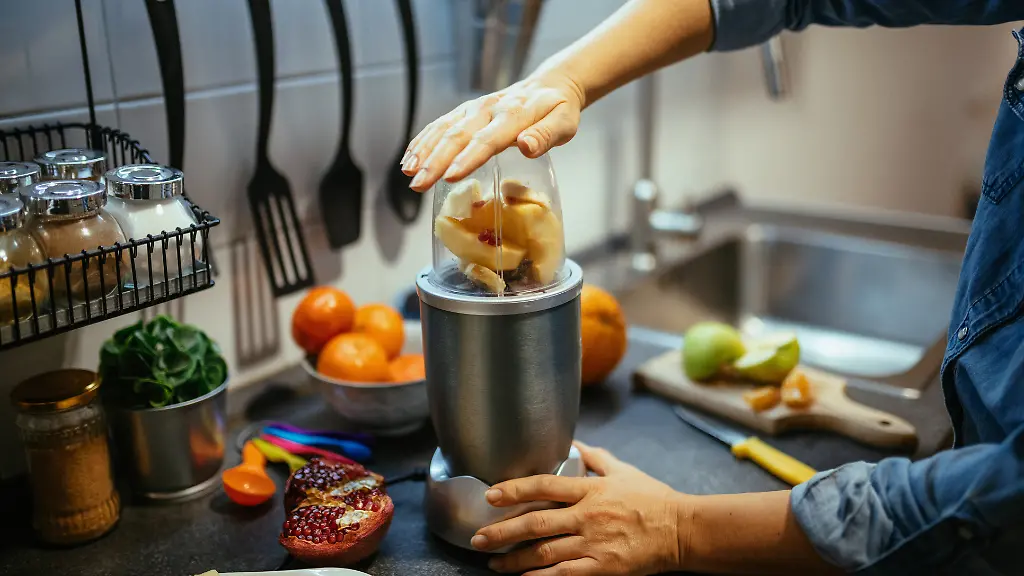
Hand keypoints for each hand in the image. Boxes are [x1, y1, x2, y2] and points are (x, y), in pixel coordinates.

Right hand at [400, 70, 584, 191]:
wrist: (548, 85)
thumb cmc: (558, 110)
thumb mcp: (564, 122)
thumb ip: (546, 135)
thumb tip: (527, 146)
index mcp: (513, 114)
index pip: (487, 139)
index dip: (467, 159)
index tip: (450, 177)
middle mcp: (488, 109)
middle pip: (457, 136)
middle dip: (435, 161)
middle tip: (419, 184)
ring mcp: (473, 109)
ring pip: (443, 129)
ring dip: (424, 151)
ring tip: (409, 174)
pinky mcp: (465, 111)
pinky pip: (439, 125)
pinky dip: (422, 141)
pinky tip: (410, 159)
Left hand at [471, 441, 684, 575]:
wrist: (682, 530)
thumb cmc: (654, 499)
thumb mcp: (624, 471)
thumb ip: (596, 458)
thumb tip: (574, 444)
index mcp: (591, 489)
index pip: (545, 485)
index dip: (515, 489)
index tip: (492, 494)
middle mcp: (588, 515)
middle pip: (536, 522)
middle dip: (503, 530)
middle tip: (478, 536)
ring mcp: (594, 544)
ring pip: (545, 552)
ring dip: (515, 558)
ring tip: (493, 561)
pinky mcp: (603, 568)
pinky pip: (565, 575)